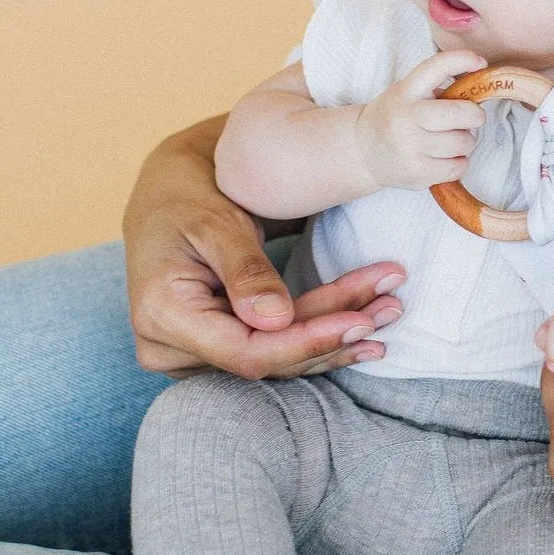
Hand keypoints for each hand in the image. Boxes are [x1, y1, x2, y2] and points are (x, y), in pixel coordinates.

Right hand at [124, 117, 406, 379]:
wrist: (165, 196)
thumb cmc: (187, 198)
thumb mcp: (215, 222)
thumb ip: (244, 270)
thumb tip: (275, 321)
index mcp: (161, 316)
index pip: (245, 350)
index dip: (306, 341)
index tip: (360, 319)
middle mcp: (170, 348)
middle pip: (268, 356)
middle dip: (333, 331)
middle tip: (392, 303)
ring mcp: (191, 356)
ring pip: (278, 358)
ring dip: (337, 336)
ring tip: (390, 309)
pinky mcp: (215, 349)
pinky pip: (273, 350)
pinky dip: (319, 337)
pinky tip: (365, 331)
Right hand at [354, 52, 486, 189]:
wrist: (363, 151)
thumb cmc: (395, 118)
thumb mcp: (407, 93)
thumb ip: (437, 89)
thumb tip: (478, 92)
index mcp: (406, 91)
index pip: (437, 66)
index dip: (463, 60)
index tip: (480, 63)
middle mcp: (406, 117)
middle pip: (458, 113)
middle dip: (475, 116)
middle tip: (473, 118)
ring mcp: (410, 147)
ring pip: (463, 142)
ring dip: (467, 142)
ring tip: (453, 141)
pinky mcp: (417, 173)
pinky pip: (458, 167)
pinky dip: (460, 163)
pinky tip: (447, 159)